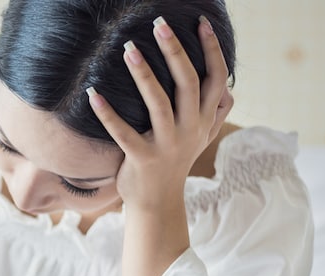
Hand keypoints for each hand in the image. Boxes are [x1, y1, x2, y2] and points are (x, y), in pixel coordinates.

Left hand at [87, 15, 232, 211]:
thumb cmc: (175, 163)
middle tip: (159, 25)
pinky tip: (93, 95)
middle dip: (176, 51)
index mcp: (205, 120)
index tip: (201, 22)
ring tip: (128, 49)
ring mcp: (167, 145)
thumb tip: (230, 89)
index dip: (212, 49)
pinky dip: (107, 114)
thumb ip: (216, 114)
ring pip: (158, 104)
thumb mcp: (201, 139)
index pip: (217, 78)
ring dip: (143, 74)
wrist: (159, 203)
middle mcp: (190, 130)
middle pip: (188, 84)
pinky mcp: (142, 159)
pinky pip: (123, 133)